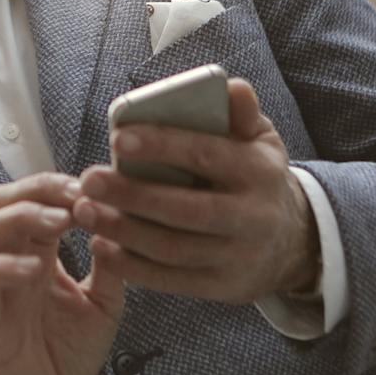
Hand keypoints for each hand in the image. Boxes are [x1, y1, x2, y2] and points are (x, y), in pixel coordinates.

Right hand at [0, 173, 124, 374]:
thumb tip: (119, 225)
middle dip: (37, 189)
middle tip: (76, 194)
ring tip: (60, 222)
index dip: (59, 184)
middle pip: (1, 201)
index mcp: (37, 252)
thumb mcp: (103, 306)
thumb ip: (110, 268)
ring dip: (21, 218)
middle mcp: (11, 261)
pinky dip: (3, 267)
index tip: (96, 185)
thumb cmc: (65, 355)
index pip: (35, 199)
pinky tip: (35, 268)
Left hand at [71, 77, 318, 302]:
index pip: (207, 155)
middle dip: (132, 195)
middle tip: (88, 180)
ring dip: (123, 231)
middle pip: (186, 209)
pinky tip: (100, 246)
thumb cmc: (256, 177)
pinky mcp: (222, 287)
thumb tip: (230, 86)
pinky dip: (132, 266)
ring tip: (84, 212)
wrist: (291, 242)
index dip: (163, 146)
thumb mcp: (260, 141)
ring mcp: (237, 256)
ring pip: (173, 248)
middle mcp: (252, 217)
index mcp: (259, 171)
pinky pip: (171, 279)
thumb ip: (241, 115)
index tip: (118, 138)